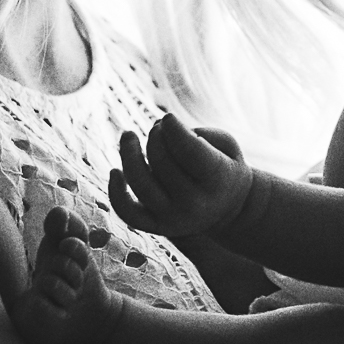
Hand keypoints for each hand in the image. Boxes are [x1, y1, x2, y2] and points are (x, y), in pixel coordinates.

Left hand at [108, 113, 257, 239]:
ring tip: (129, 136)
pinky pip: (127, 212)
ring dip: (129, 153)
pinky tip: (115, 171)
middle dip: (156, 136)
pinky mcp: (155, 226)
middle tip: (160, 128)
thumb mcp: (227, 146)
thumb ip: (199, 133)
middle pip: (161, 160)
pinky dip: (115, 192)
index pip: (188, 150)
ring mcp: (173, 219)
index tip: (169, 117)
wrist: (228, 210)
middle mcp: (195, 204)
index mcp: (218, 181)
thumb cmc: (224, 166)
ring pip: (140, 182)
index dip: (173, 128)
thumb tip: (159, 128)